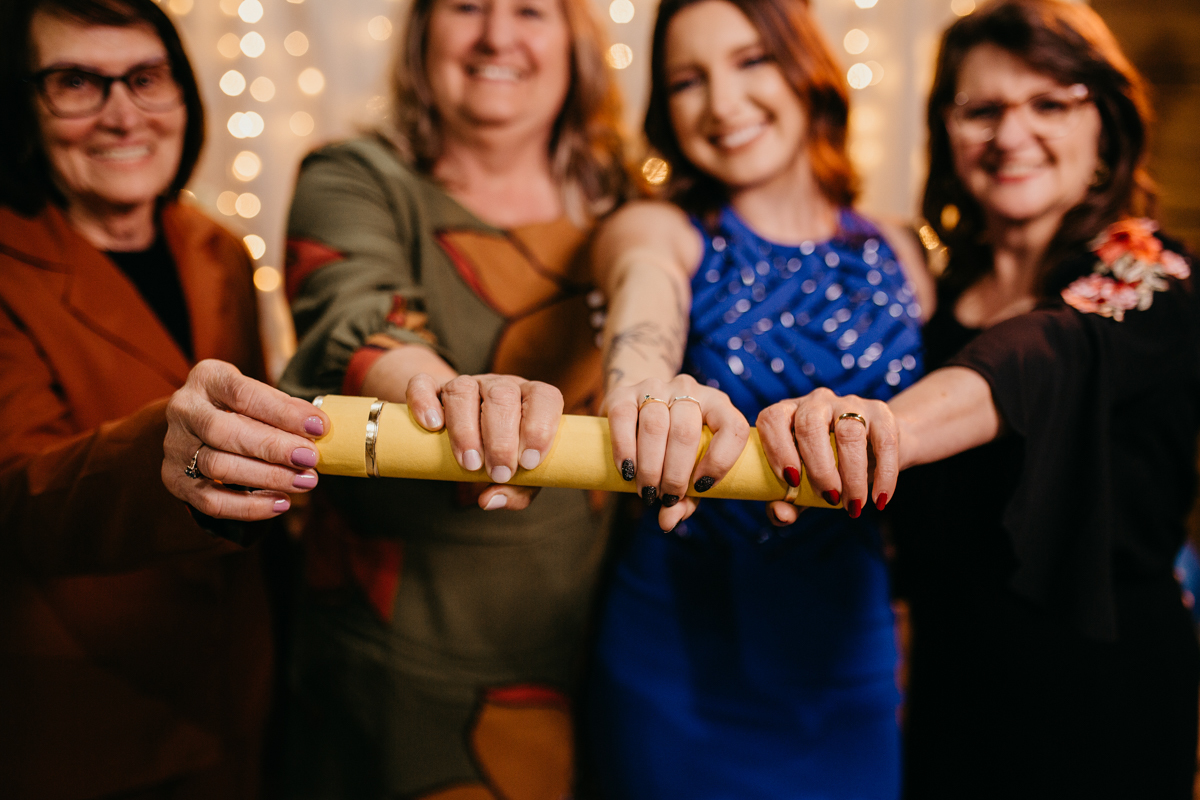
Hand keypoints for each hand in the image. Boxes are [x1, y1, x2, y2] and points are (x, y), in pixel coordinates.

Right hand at [163, 360, 330, 520]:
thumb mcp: (258, 395)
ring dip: (267, 477)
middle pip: (223, 432)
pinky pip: (210, 501)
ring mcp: (175, 447)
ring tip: (304, 481)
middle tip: (310, 458)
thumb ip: (284, 408)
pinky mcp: (175, 480)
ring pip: (217, 467)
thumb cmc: (242, 408)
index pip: (243, 393)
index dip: (283, 411)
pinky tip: (281, 503)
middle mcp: (184, 410)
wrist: (201, 429)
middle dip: (273, 447)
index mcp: (207, 378)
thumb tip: (318, 428)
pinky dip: (249, 506)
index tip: (319, 427)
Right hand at [405, 373, 562, 510]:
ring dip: (465, 429)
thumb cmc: (504, 456)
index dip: (540, 427)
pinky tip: (432, 426)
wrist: (470, 436)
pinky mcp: (433, 388)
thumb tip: (490, 500)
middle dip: (501, 439)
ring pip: (463, 389)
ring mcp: (466, 384)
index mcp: (530, 399)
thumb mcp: (520, 475)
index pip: (544, 397)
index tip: (528, 463)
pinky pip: (423, 384)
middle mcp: (500, 386)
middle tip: (498, 473)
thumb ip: (517, 490)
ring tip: (469, 464)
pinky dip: (424, 402)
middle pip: (503, 396)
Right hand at [606, 375, 749, 531]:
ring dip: (650, 466)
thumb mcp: (688, 468)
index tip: (701, 488)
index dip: (721, 461)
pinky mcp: (623, 393)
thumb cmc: (671, 445)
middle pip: (686, 431)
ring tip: (646, 491)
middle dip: (675, 473)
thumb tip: (668, 523)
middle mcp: (689, 390)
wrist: (635, 407)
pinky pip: (624, 418)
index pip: (733, 427)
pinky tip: (627, 471)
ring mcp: (655, 387)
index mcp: (718, 405)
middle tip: (665, 497)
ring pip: (655, 425)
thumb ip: (686, 497)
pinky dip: (625, 449)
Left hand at [756, 388, 898, 525]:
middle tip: (829, 499)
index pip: (772, 419)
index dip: (778, 449)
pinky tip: (880, 498)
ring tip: (853, 504)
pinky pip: (884, 441)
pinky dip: (884, 474)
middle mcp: (816, 402)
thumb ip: (786, 502)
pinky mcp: (881, 413)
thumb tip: (782, 515)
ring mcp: (849, 403)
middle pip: (810, 425)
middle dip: (819, 468)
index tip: (792, 481)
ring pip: (849, 432)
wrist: (875, 451)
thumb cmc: (828, 470)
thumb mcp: (804, 487)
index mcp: (788, 414)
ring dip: (851, 474)